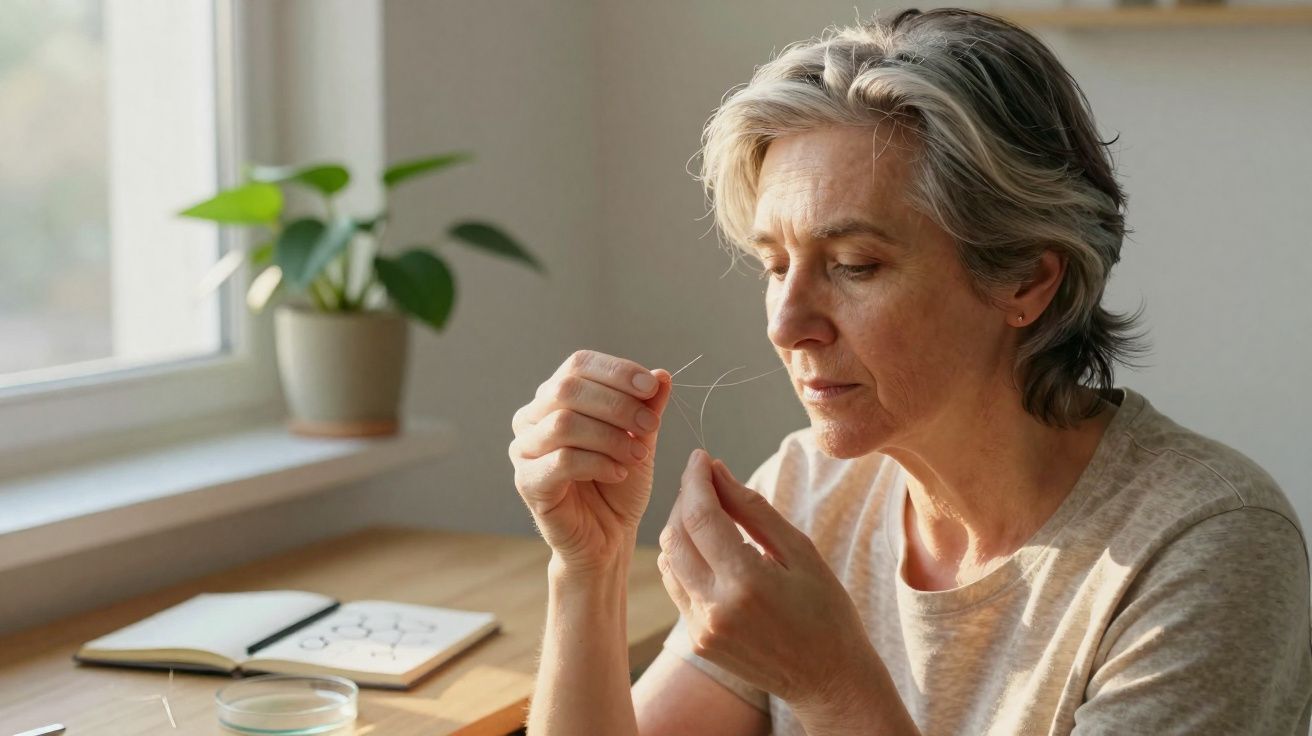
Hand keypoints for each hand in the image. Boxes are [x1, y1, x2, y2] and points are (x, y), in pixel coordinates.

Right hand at [510, 350, 672, 573]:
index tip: (652, 388)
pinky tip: (618, 473)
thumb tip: (661, 374)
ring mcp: (524, 449)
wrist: (608, 537)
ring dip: (610, 437)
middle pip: (568, 389)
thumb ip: (648, 407)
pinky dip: (598, 463)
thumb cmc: (620, 483)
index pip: (579, 365)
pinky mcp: (527, 482)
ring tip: (636, 457)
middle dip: (617, 405)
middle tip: (650, 428)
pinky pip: (561, 461)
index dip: (617, 371)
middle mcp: (532, 417)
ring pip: (564, 424)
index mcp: (555, 397)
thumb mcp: (641, 439)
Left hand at [657, 449, 877, 707]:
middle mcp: (715, 609)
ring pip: (667, 560)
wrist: (829, 679)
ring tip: (708, 511)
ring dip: (680, 527)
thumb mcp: (800, 551)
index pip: (701, 516)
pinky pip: (675, 586)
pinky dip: (683, 558)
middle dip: (685, 498)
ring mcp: (701, 629)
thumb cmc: (826, 609)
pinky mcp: (697, 640)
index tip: (701, 456)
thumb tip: (717, 470)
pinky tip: (707, 548)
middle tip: (705, 479)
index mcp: (746, 583)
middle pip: (675, 535)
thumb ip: (753, 508)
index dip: (696, 479)